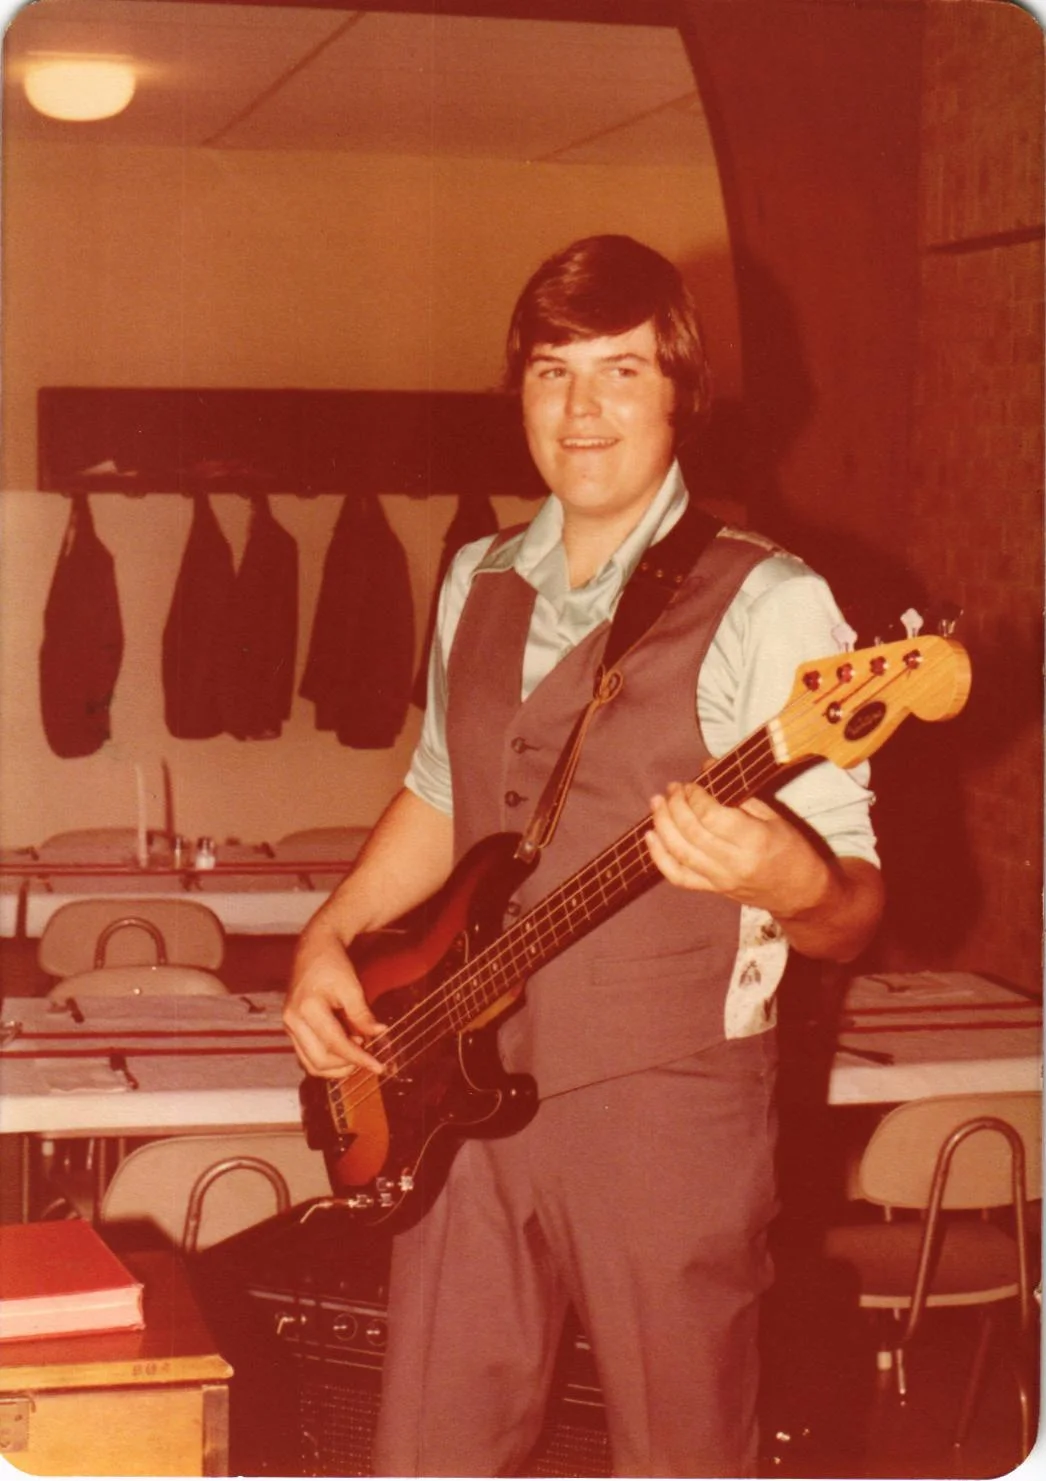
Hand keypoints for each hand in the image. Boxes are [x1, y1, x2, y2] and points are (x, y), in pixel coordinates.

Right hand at [282, 918, 387, 1078]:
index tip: (377, 1066)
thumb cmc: (331, 961)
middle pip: (319, 1061)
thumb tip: (377, 1034)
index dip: (359, 1058)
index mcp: (306, 1008)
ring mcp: (289, 1025)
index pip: (335, 1044)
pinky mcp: (292, 1027)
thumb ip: (362, 1014)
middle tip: (368, 1058)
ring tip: (357, 1053)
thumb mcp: (352, 986)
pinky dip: (326, 1059)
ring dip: (335, 1067)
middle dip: (346, 1065)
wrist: (315, 947)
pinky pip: (307, 1054)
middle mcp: (292, 1020)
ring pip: (310, 1063)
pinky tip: (344, 1049)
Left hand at [645, 780, 830, 919]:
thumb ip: (739, 794)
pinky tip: (650, 836)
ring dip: (663, 825)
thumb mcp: (774, 818)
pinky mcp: (712, 890)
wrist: (799, 893)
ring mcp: (720, 880)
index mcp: (754, 840)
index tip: (690, 784)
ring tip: (657, 804)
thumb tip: (708, 767)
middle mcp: (734, 863)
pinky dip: (659, 857)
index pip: (712, 816)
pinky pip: (678, 876)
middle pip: (692, 832)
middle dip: (676, 806)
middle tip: (672, 789)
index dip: (694, 796)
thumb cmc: (792, 850)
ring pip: (680, 852)